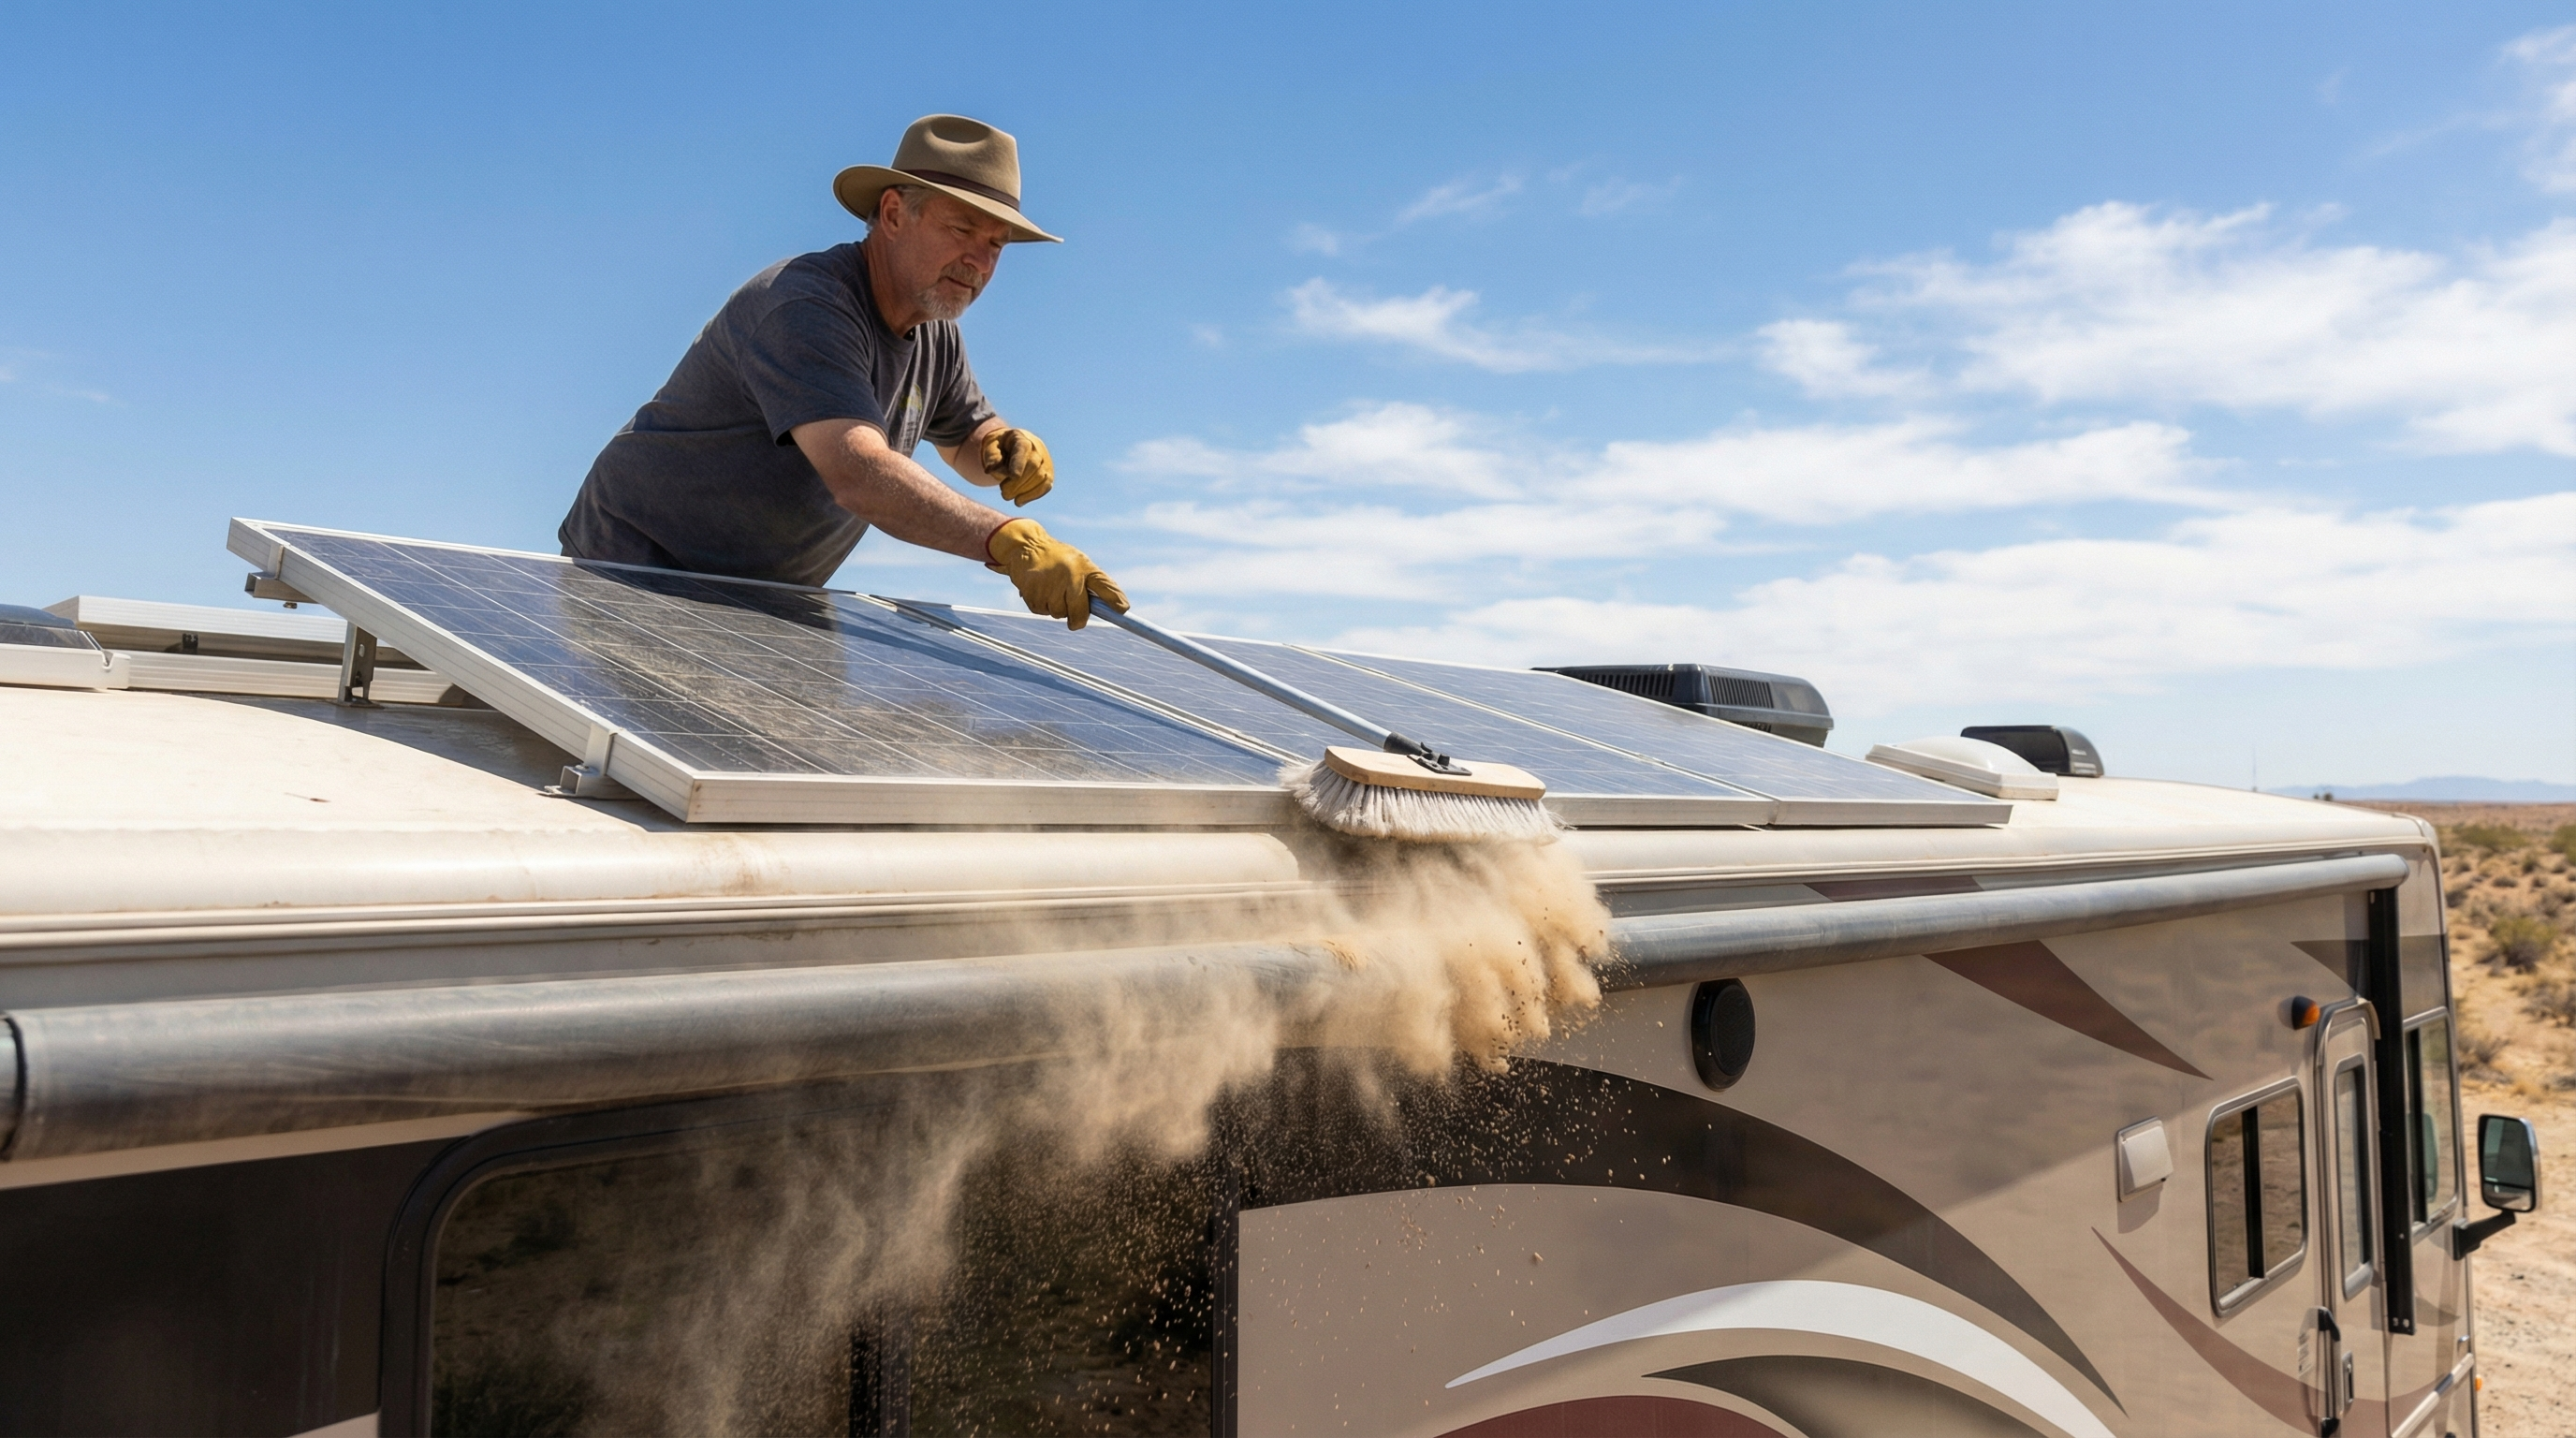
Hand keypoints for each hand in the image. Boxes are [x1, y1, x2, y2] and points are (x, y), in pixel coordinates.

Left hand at [980, 427, 1053, 505]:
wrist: (1012, 447)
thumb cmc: (999, 448)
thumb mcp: (990, 448)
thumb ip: (991, 457)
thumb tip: (991, 469)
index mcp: (1020, 438)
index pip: (1023, 449)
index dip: (1019, 463)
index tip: (1013, 476)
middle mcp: (1036, 448)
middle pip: (1033, 465)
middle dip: (1019, 482)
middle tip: (1004, 493)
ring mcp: (1044, 461)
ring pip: (1041, 477)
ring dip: (1024, 491)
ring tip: (1008, 497)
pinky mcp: (1048, 474)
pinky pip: (1045, 486)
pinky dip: (1032, 496)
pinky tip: (1019, 502)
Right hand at [985, 518, 1126, 628]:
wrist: (1027, 546)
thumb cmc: (1059, 559)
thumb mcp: (1079, 563)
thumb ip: (1093, 584)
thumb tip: (1116, 610)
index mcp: (1084, 567)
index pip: (1103, 585)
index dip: (1114, 598)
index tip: (1123, 609)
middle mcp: (1069, 575)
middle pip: (1079, 613)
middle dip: (1078, 618)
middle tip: (1075, 618)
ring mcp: (1050, 584)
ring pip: (1059, 614)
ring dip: (1057, 608)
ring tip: (1051, 588)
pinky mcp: (1033, 592)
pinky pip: (1042, 612)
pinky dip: (1042, 606)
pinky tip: (1040, 589)